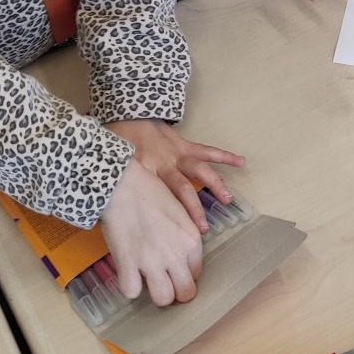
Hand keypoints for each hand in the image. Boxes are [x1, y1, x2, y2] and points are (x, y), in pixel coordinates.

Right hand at [101, 157, 203, 305]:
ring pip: (163, 299)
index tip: (173, 269)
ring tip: (148, 282)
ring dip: (156, 293)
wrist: (124, 184)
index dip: (183, 274)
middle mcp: (176, 254)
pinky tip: (129, 275)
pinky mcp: (128, 263)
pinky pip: (132, 292)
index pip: (196, 274)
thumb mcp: (179, 212)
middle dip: (175, 292)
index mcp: (191, 240)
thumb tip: (181, 257)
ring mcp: (152, 261)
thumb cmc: (149, 191)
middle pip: (185, 293)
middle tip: (164, 283)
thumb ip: (184, 235)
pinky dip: (129, 286)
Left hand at [106, 119, 243, 231]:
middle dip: (193, 210)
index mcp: (145, 173)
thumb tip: (113, 222)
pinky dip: (225, 156)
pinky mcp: (185, 145)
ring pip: (200, 170)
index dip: (166, 219)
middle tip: (202, 230)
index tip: (174, 238)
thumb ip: (116, 192)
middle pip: (182, 189)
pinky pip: (207, 151)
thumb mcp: (114, 170)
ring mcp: (177, 154)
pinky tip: (241, 161)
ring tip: (228, 200)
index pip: (157, 200)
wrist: (127, 116)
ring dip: (215, 185)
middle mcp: (164, 164)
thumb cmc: (119, 146)